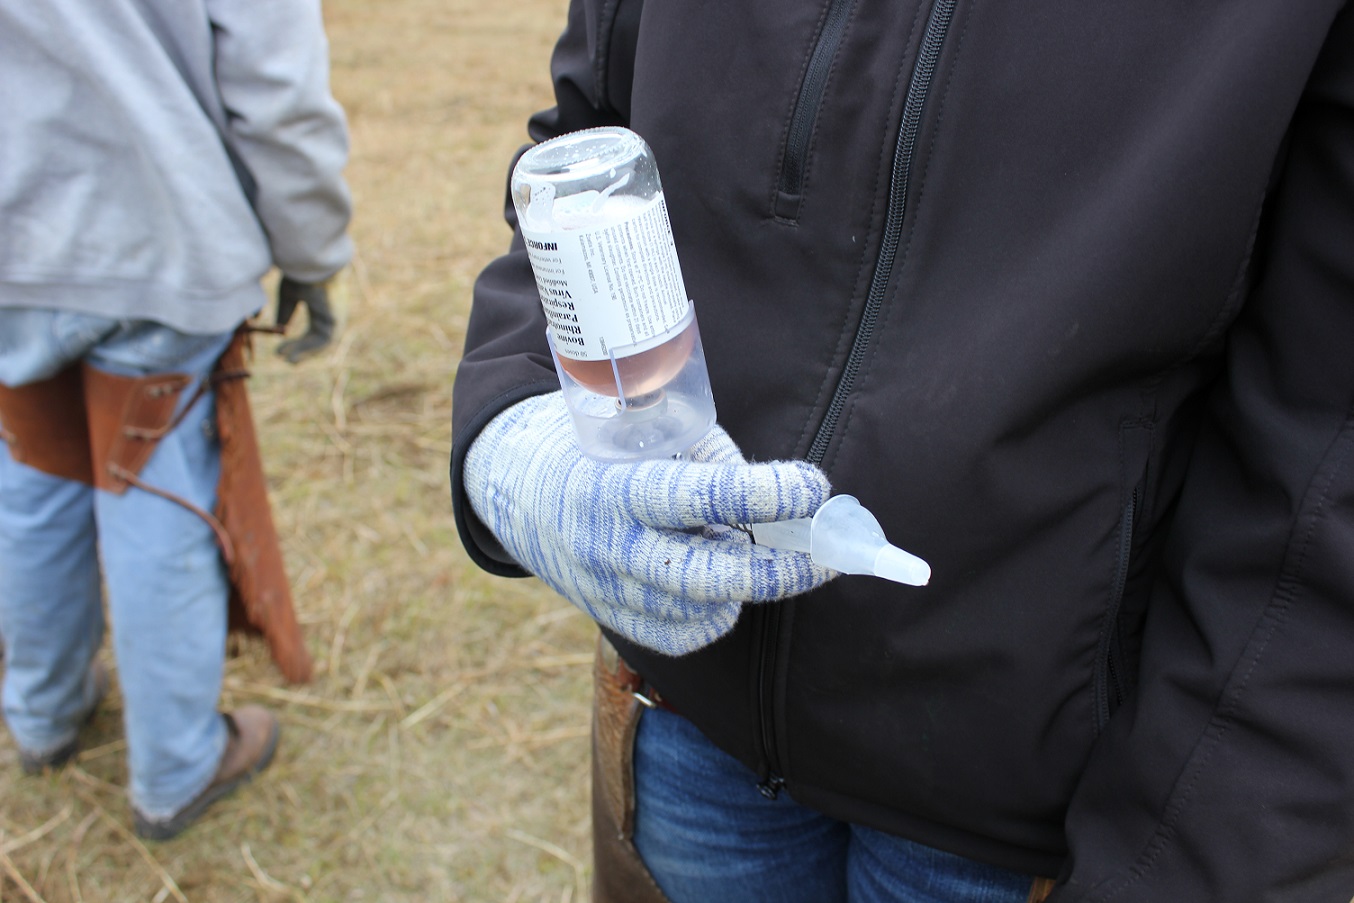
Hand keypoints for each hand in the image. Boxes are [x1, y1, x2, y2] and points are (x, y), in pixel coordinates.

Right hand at [274, 277, 335, 362]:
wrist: (311, 261)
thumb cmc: (301, 272)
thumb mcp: (289, 294)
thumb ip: (286, 311)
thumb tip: (280, 328)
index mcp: (322, 306)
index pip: (314, 331)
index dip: (299, 342)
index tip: (281, 350)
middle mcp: (331, 314)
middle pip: (319, 339)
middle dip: (302, 350)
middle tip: (286, 359)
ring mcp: (336, 317)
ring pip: (322, 343)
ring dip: (305, 353)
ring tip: (288, 360)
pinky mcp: (335, 320)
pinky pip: (325, 342)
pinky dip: (309, 350)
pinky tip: (294, 355)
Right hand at [463, 393, 834, 654]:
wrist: (511, 487)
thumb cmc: (593, 444)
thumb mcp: (643, 430)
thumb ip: (709, 463)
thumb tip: (786, 499)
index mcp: (613, 488)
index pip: (696, 497)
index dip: (762, 494)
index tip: (814, 486)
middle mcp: (609, 548)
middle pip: (710, 578)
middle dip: (782, 570)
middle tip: (829, 553)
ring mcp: (608, 591)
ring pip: (706, 609)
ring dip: (747, 581)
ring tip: (751, 547)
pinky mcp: (611, 618)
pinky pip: (684, 635)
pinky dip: (716, 613)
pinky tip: (719, 581)